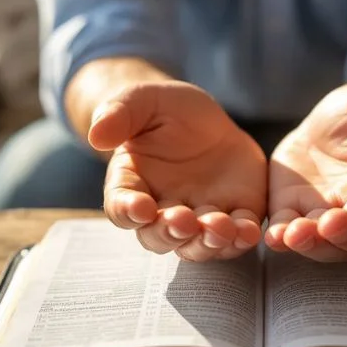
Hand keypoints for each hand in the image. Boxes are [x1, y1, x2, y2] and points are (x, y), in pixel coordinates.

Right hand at [89, 81, 266, 260]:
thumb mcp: (143, 100)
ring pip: (197, 245)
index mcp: (132, 186)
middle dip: (170, 233)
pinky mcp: (235, 215)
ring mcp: (199, 218)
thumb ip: (120, 113)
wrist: (208, 118)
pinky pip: (237, 237)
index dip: (128, 211)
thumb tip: (96, 134)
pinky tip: (249, 231)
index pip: (122, 208)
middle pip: (159, 237)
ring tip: (221, 228)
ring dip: (208, 243)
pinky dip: (242, 239)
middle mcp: (163, 211)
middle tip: (183, 221)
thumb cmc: (166, 110)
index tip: (140, 208)